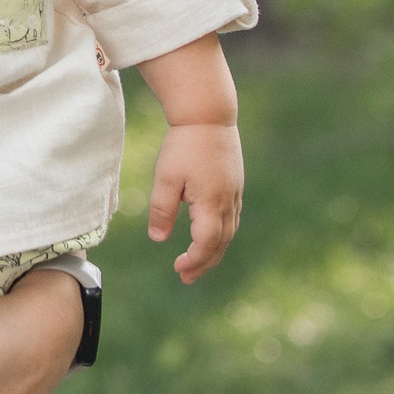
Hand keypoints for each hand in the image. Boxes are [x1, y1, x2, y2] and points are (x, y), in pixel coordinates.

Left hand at [148, 123, 242, 282]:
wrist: (208, 115)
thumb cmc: (184, 145)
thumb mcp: (166, 177)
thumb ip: (162, 210)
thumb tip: (158, 239)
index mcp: (211, 203)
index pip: (206, 243)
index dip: (194, 260)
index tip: (178, 270)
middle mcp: (228, 202)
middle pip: (220, 243)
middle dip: (204, 263)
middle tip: (186, 278)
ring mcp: (235, 193)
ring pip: (228, 232)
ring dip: (214, 250)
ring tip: (197, 263)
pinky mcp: (235, 185)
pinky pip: (231, 218)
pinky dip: (221, 234)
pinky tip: (210, 236)